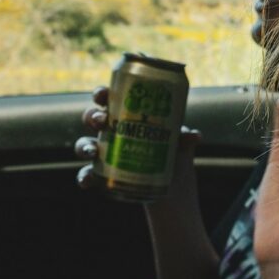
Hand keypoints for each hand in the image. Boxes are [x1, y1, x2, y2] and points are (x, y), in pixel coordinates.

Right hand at [76, 86, 218, 278]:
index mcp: (126, 114)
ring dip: (84, 146)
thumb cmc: (171, 152)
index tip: (102, 94)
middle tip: (102, 121)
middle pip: (92, 118)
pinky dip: (84, 177)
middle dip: (92, 117)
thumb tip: (195, 137)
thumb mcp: (178, 145)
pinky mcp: (101, 175)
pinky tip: (87, 182)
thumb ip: (183, 139)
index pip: (109, 98)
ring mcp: (103, 153)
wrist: (169, 185)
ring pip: (83, 144)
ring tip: (93, 152)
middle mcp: (110, 131)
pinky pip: (86, 174)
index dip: (101, 93)